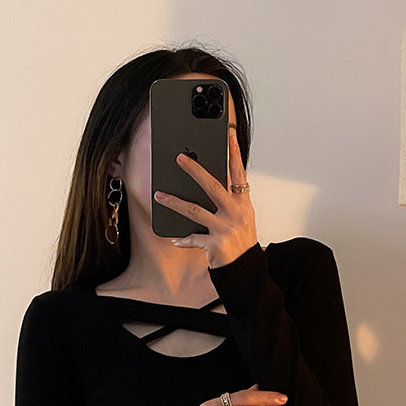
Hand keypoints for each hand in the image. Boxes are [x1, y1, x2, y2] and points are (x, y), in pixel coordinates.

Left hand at [153, 128, 257, 268]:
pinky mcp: (216, 245)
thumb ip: (230, 202)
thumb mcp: (242, 219)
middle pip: (213, 186)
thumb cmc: (241, 243)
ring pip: (195, 211)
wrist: (247, 271)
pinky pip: (193, 238)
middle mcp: (236, 214)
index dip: (235, 153)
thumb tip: (210, 185)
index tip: (229, 134)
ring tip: (159, 195)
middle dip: (195, 170)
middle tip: (180, 158)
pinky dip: (183, 239)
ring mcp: (225, 229)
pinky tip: (174, 239)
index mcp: (243, 204)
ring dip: (174, 202)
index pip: (239, 173)